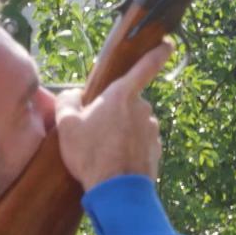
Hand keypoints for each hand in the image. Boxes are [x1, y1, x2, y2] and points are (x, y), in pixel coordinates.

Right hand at [55, 41, 172, 190]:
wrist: (117, 191)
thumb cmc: (91, 154)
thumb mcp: (66, 125)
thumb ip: (68, 101)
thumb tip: (74, 94)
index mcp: (123, 95)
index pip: (146, 66)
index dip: (158, 52)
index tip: (168, 43)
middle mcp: (143, 108)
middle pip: (128, 102)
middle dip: (115, 112)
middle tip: (95, 131)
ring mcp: (152, 129)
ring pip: (134, 123)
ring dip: (122, 132)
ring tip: (103, 151)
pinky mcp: (156, 149)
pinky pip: (140, 142)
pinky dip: (129, 148)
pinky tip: (115, 162)